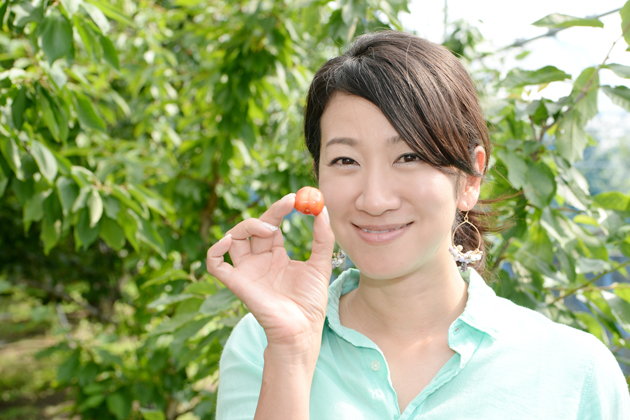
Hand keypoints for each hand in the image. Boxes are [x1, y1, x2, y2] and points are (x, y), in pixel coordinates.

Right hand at [206, 194, 334, 351]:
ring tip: (269, 230)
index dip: (280, 209)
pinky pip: (215, 264)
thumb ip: (322, 238)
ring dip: (246, 226)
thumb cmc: (310, 302)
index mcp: (276, 255)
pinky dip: (216, 250)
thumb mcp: (321, 264)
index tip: (294, 198)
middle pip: (252, 227)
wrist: (303, 330)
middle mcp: (258, 260)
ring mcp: (246, 271)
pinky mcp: (236, 283)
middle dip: (268, 213)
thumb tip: (323, 209)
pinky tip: (230, 241)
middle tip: (286, 205)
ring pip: (233, 238)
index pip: (272, 224)